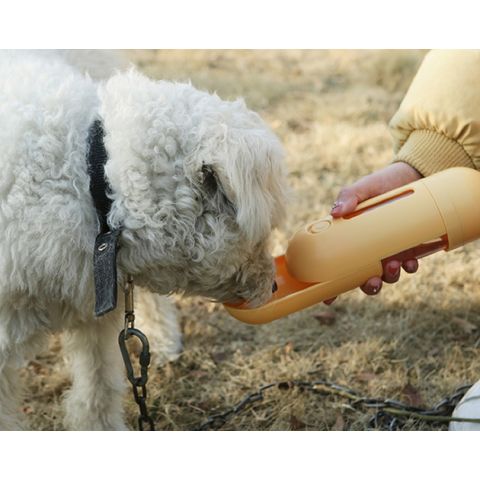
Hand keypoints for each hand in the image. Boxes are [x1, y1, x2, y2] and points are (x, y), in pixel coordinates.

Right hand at [324, 162, 421, 304]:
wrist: (411, 176)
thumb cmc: (379, 183)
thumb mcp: (361, 188)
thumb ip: (348, 197)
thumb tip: (335, 212)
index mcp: (349, 240)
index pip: (336, 266)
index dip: (331, 286)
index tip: (328, 298)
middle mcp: (367, 250)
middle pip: (362, 278)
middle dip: (368, 286)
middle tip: (371, 281)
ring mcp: (388, 250)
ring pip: (386, 275)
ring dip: (389, 277)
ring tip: (393, 265)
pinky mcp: (408, 246)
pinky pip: (408, 264)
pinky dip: (409, 266)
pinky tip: (410, 261)